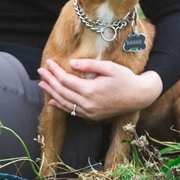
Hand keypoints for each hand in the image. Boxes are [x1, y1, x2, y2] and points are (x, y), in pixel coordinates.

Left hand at [38, 55, 162, 121]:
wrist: (139, 97)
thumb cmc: (126, 79)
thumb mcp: (110, 67)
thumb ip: (90, 65)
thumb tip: (72, 63)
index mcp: (91, 90)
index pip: (66, 80)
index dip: (55, 71)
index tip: (48, 62)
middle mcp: (87, 104)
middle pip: (62, 91)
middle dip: (50, 80)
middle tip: (40, 71)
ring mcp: (88, 112)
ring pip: (65, 102)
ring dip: (52, 93)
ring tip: (42, 84)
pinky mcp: (91, 116)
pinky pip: (72, 111)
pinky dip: (61, 105)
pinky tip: (53, 100)